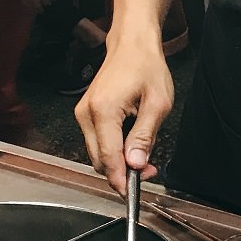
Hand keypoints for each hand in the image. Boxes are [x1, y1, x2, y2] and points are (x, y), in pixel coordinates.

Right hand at [74, 39, 172, 193]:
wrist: (131, 45)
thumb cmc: (147, 68)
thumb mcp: (157, 104)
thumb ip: (144, 137)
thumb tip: (135, 164)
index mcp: (103, 111)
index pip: (108, 157)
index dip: (120, 180)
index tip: (132, 195)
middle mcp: (86, 114)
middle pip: (99, 160)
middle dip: (122, 172)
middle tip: (150, 170)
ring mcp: (83, 114)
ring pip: (97, 153)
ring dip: (119, 161)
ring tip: (145, 155)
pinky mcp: (86, 114)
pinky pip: (97, 141)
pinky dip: (113, 149)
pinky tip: (132, 143)